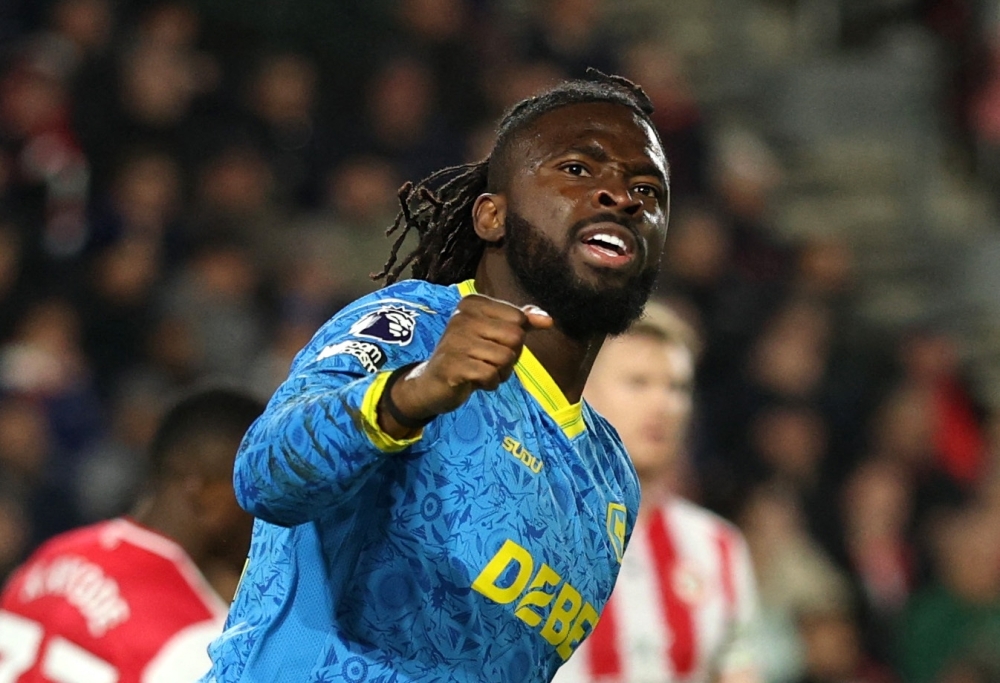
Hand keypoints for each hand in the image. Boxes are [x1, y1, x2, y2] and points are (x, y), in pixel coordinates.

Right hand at [378, 294, 552, 435]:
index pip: (519, 318)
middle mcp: (461, 317)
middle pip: (515, 338)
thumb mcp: (495, 333)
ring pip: (505, 358)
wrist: (433, 383)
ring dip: (500, 372)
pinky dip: (489, 383)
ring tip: (480, 370)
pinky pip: (491, 375)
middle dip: (510, 357)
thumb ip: (523, 321)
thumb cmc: (469, 355)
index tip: (493, 343)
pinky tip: (474, 381)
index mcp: (473, 303)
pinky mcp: (452, 365)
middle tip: (487, 360)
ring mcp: (454, 341)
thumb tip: (548, 320)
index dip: (515, 338)